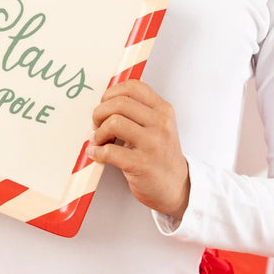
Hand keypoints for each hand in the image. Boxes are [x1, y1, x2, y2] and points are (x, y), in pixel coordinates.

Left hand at [88, 80, 190, 219]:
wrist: (176, 187)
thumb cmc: (161, 155)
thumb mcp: (159, 126)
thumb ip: (139, 110)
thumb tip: (107, 100)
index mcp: (163, 110)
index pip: (133, 87)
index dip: (111, 92)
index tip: (104, 103)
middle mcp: (161, 124)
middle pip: (119, 103)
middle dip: (100, 112)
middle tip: (97, 124)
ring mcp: (153, 144)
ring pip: (114, 123)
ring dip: (99, 132)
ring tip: (99, 140)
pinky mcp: (142, 164)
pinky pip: (110, 151)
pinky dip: (97, 151)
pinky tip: (97, 153)